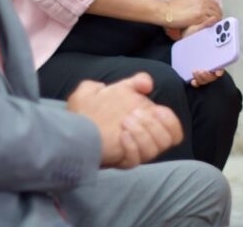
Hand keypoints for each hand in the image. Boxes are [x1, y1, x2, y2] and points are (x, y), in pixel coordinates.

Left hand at [66, 74, 182, 167]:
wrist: (69, 130)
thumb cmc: (88, 111)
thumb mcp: (109, 88)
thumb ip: (131, 82)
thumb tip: (148, 84)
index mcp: (145, 123)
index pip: (173, 130)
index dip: (170, 120)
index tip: (156, 110)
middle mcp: (142, 140)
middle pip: (167, 140)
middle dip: (154, 125)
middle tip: (132, 114)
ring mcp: (133, 152)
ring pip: (154, 150)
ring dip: (143, 134)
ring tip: (124, 123)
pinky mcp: (122, 161)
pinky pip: (136, 159)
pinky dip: (132, 145)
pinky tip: (121, 136)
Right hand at [160, 0, 220, 29]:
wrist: (166, 11)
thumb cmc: (172, 5)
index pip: (213, 1)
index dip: (215, 8)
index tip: (214, 13)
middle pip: (217, 7)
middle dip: (218, 14)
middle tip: (217, 21)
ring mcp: (202, 7)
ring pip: (216, 13)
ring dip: (217, 19)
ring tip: (216, 25)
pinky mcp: (200, 16)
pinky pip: (212, 20)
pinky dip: (214, 24)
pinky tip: (212, 27)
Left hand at [165, 19, 226, 86]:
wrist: (181, 39)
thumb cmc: (193, 34)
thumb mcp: (198, 29)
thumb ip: (206, 25)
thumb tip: (214, 19)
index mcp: (215, 53)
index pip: (222, 62)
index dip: (222, 68)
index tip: (219, 70)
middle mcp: (211, 63)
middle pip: (215, 73)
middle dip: (210, 74)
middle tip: (204, 70)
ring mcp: (204, 69)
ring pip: (207, 79)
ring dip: (203, 78)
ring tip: (195, 71)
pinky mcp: (195, 73)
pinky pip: (198, 82)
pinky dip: (196, 82)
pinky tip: (192, 80)